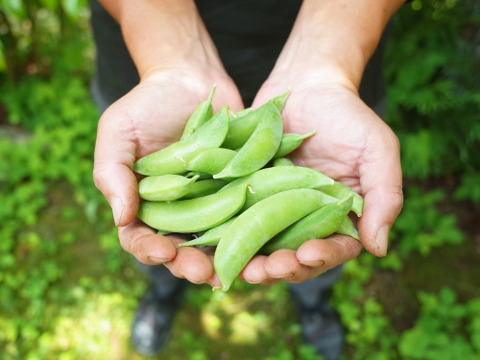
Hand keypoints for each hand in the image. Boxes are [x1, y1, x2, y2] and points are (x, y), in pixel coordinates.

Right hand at [93, 67, 242, 286]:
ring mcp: (208, 202)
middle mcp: (176, 210)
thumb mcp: (118, 132)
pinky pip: (242, 215)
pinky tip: (259, 242)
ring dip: (221, 259)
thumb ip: (112, 173)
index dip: (149, 250)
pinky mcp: (236, 190)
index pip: (140, 238)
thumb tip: (121, 218)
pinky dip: (249, 231)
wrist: (190, 79)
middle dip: (190, 265)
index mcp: (143, 203)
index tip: (163, 251)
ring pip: (213, 241)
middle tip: (203, 273)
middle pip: (180, 249)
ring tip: (232, 270)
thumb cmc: (147, 104)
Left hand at [238, 70, 402, 284]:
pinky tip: (213, 243)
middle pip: (295, 257)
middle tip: (265, 270)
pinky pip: (236, 219)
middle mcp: (306, 219)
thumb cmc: (347, 115)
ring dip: (251, 261)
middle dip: (280, 267)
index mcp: (339, 216)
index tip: (307, 254)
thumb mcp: (376, 149)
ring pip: (263, 246)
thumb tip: (378, 248)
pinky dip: (226, 234)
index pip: (334, 249)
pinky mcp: (248, 195)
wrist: (304, 85)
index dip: (322, 257)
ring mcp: (275, 208)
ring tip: (239, 267)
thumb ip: (384, 196)